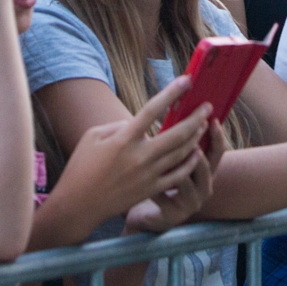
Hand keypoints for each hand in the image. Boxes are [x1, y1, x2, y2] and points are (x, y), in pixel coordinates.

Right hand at [59, 76, 211, 216]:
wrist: (78, 205)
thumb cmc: (82, 167)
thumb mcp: (93, 137)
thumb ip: (118, 125)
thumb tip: (139, 122)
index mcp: (123, 139)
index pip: (153, 109)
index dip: (171, 93)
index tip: (186, 80)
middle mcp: (139, 156)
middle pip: (177, 133)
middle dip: (196, 117)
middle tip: (208, 106)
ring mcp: (147, 175)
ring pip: (181, 153)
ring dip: (195, 137)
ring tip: (203, 125)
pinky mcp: (151, 190)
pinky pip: (178, 175)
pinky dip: (190, 163)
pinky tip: (196, 153)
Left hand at [125, 120, 225, 233]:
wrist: (150, 216)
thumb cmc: (162, 182)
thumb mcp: (174, 163)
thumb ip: (178, 144)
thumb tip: (177, 112)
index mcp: (206, 172)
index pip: (218, 151)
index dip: (217, 135)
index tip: (211, 118)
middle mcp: (204, 188)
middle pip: (206, 164)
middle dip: (197, 146)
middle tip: (188, 132)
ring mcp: (191, 203)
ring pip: (185, 180)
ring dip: (174, 164)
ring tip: (163, 153)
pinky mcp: (173, 216)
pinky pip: (162, 196)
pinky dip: (153, 184)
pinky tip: (140, 176)